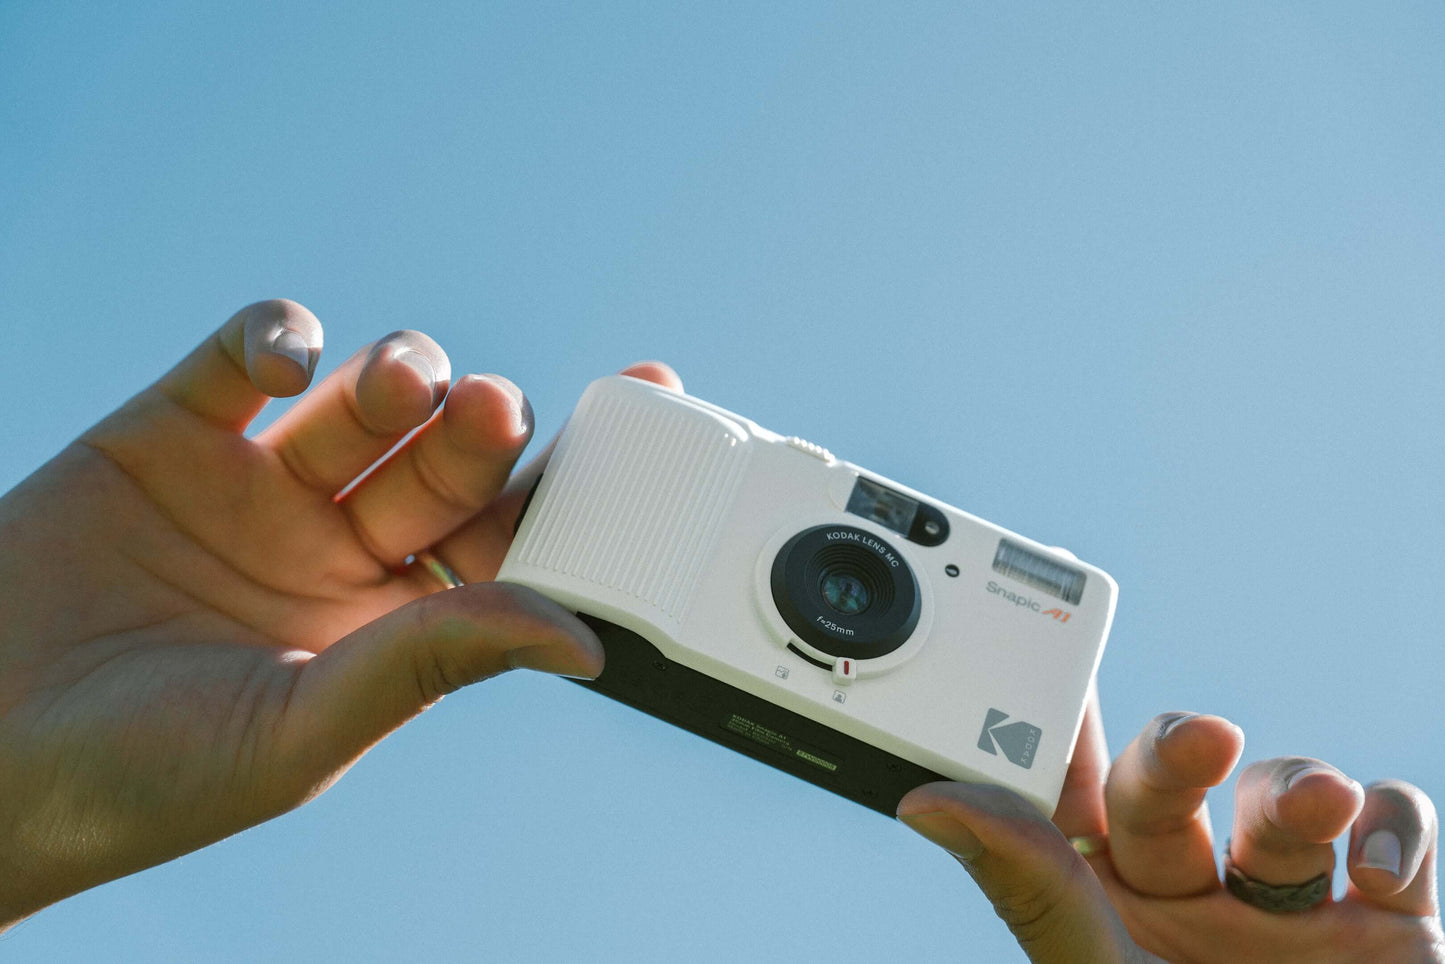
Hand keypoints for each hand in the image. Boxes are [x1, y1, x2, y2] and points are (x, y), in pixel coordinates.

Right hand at [0, 300, 680, 927]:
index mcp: (390, 619)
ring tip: (403, 387)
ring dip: (399, 377)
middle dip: (481, 428)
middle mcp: (338, 543)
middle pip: (446, 458)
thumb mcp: (302, 731)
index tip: (645, 404)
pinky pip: (246, 356)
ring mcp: (259, 482)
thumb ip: (433, 665)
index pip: (505, 536)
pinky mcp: (173, 430)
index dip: (572, 481)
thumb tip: (583, 641)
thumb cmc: (141, 778)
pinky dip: (278, 335)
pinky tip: (289, 354)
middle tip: (493, 412)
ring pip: (365, 399)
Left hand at [898, 696, 1442, 962]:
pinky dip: (1399, 827)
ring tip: (1317, 808)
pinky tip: (1385, 867)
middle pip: (1170, 781)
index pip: (1067, 788)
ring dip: (1299, 788)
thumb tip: (924, 799)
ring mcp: (1290, 904)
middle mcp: (1191, 892)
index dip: (1055, 712)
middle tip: (1202, 739)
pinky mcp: (1389, 922)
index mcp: (1104, 904)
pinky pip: (1398, 829)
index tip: (1042, 623)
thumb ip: (1033, 890)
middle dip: (1180, 750)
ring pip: (1282, 793)